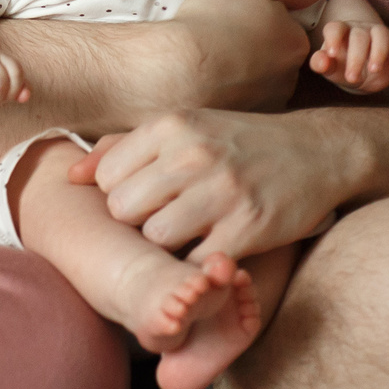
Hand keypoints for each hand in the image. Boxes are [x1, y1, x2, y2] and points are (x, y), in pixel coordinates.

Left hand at [71, 109, 356, 261]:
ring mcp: (221, 191)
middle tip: (164, 220)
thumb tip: (70, 175)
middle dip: (137, 223)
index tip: (146, 198)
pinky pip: (195, 262)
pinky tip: (210, 248)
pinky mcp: (247, 228)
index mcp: (171, 125)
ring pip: (153, 238)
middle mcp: (192, 154)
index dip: (120, 195)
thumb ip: (123, 148)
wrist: (317, 151)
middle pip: (123, 210)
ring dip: (165, 246)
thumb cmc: (238, 142)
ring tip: (187, 235)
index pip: (106, 177)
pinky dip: (196, 264)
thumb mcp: (184, 127)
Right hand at [161, 0, 326, 111]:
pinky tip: (206, 82)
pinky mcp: (240, 122)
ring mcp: (264, 105)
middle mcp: (289, 80)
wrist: (177, 70)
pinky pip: (237, 103)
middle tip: (222, 37)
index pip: (289, 29)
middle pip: (274, 58)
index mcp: (297, 44)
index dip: (264, 19)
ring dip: (240, 73)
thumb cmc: (215, 20)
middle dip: (255, 49)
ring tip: (210, 61)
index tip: (238, 17)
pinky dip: (225, 93)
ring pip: (256, 83)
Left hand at [309, 21, 388, 92]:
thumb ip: (321, 64)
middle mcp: (360, 29)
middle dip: (356, 57)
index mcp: (340, 32)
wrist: (364, 74)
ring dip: (379, 51)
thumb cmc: (342, 67)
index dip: (333, 38)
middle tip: (352, 77)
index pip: (335, 28)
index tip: (333, 54)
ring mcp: (380, 35)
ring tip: (374, 69)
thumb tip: (322, 61)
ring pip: (382, 34)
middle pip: (359, 35)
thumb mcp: (330, 68)